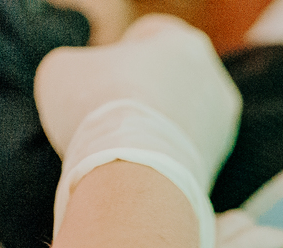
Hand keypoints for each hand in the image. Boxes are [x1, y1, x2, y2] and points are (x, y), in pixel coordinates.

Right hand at [34, 13, 240, 189]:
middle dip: (138, 94)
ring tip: (115, 147)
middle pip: (167, 80)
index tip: (99, 75)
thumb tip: (81, 85)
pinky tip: (134, 169)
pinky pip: (180, 156)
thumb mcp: (61, 70)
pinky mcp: (215, 168)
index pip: (149, 36)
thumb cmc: (97, 111)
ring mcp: (220, 128)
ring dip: (150, 129)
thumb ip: (76, 66)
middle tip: (104, 114)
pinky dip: (159, 160)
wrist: (133, 176)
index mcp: (185, 43)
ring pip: (177, 120)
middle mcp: (214, 82)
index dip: (118, 52)